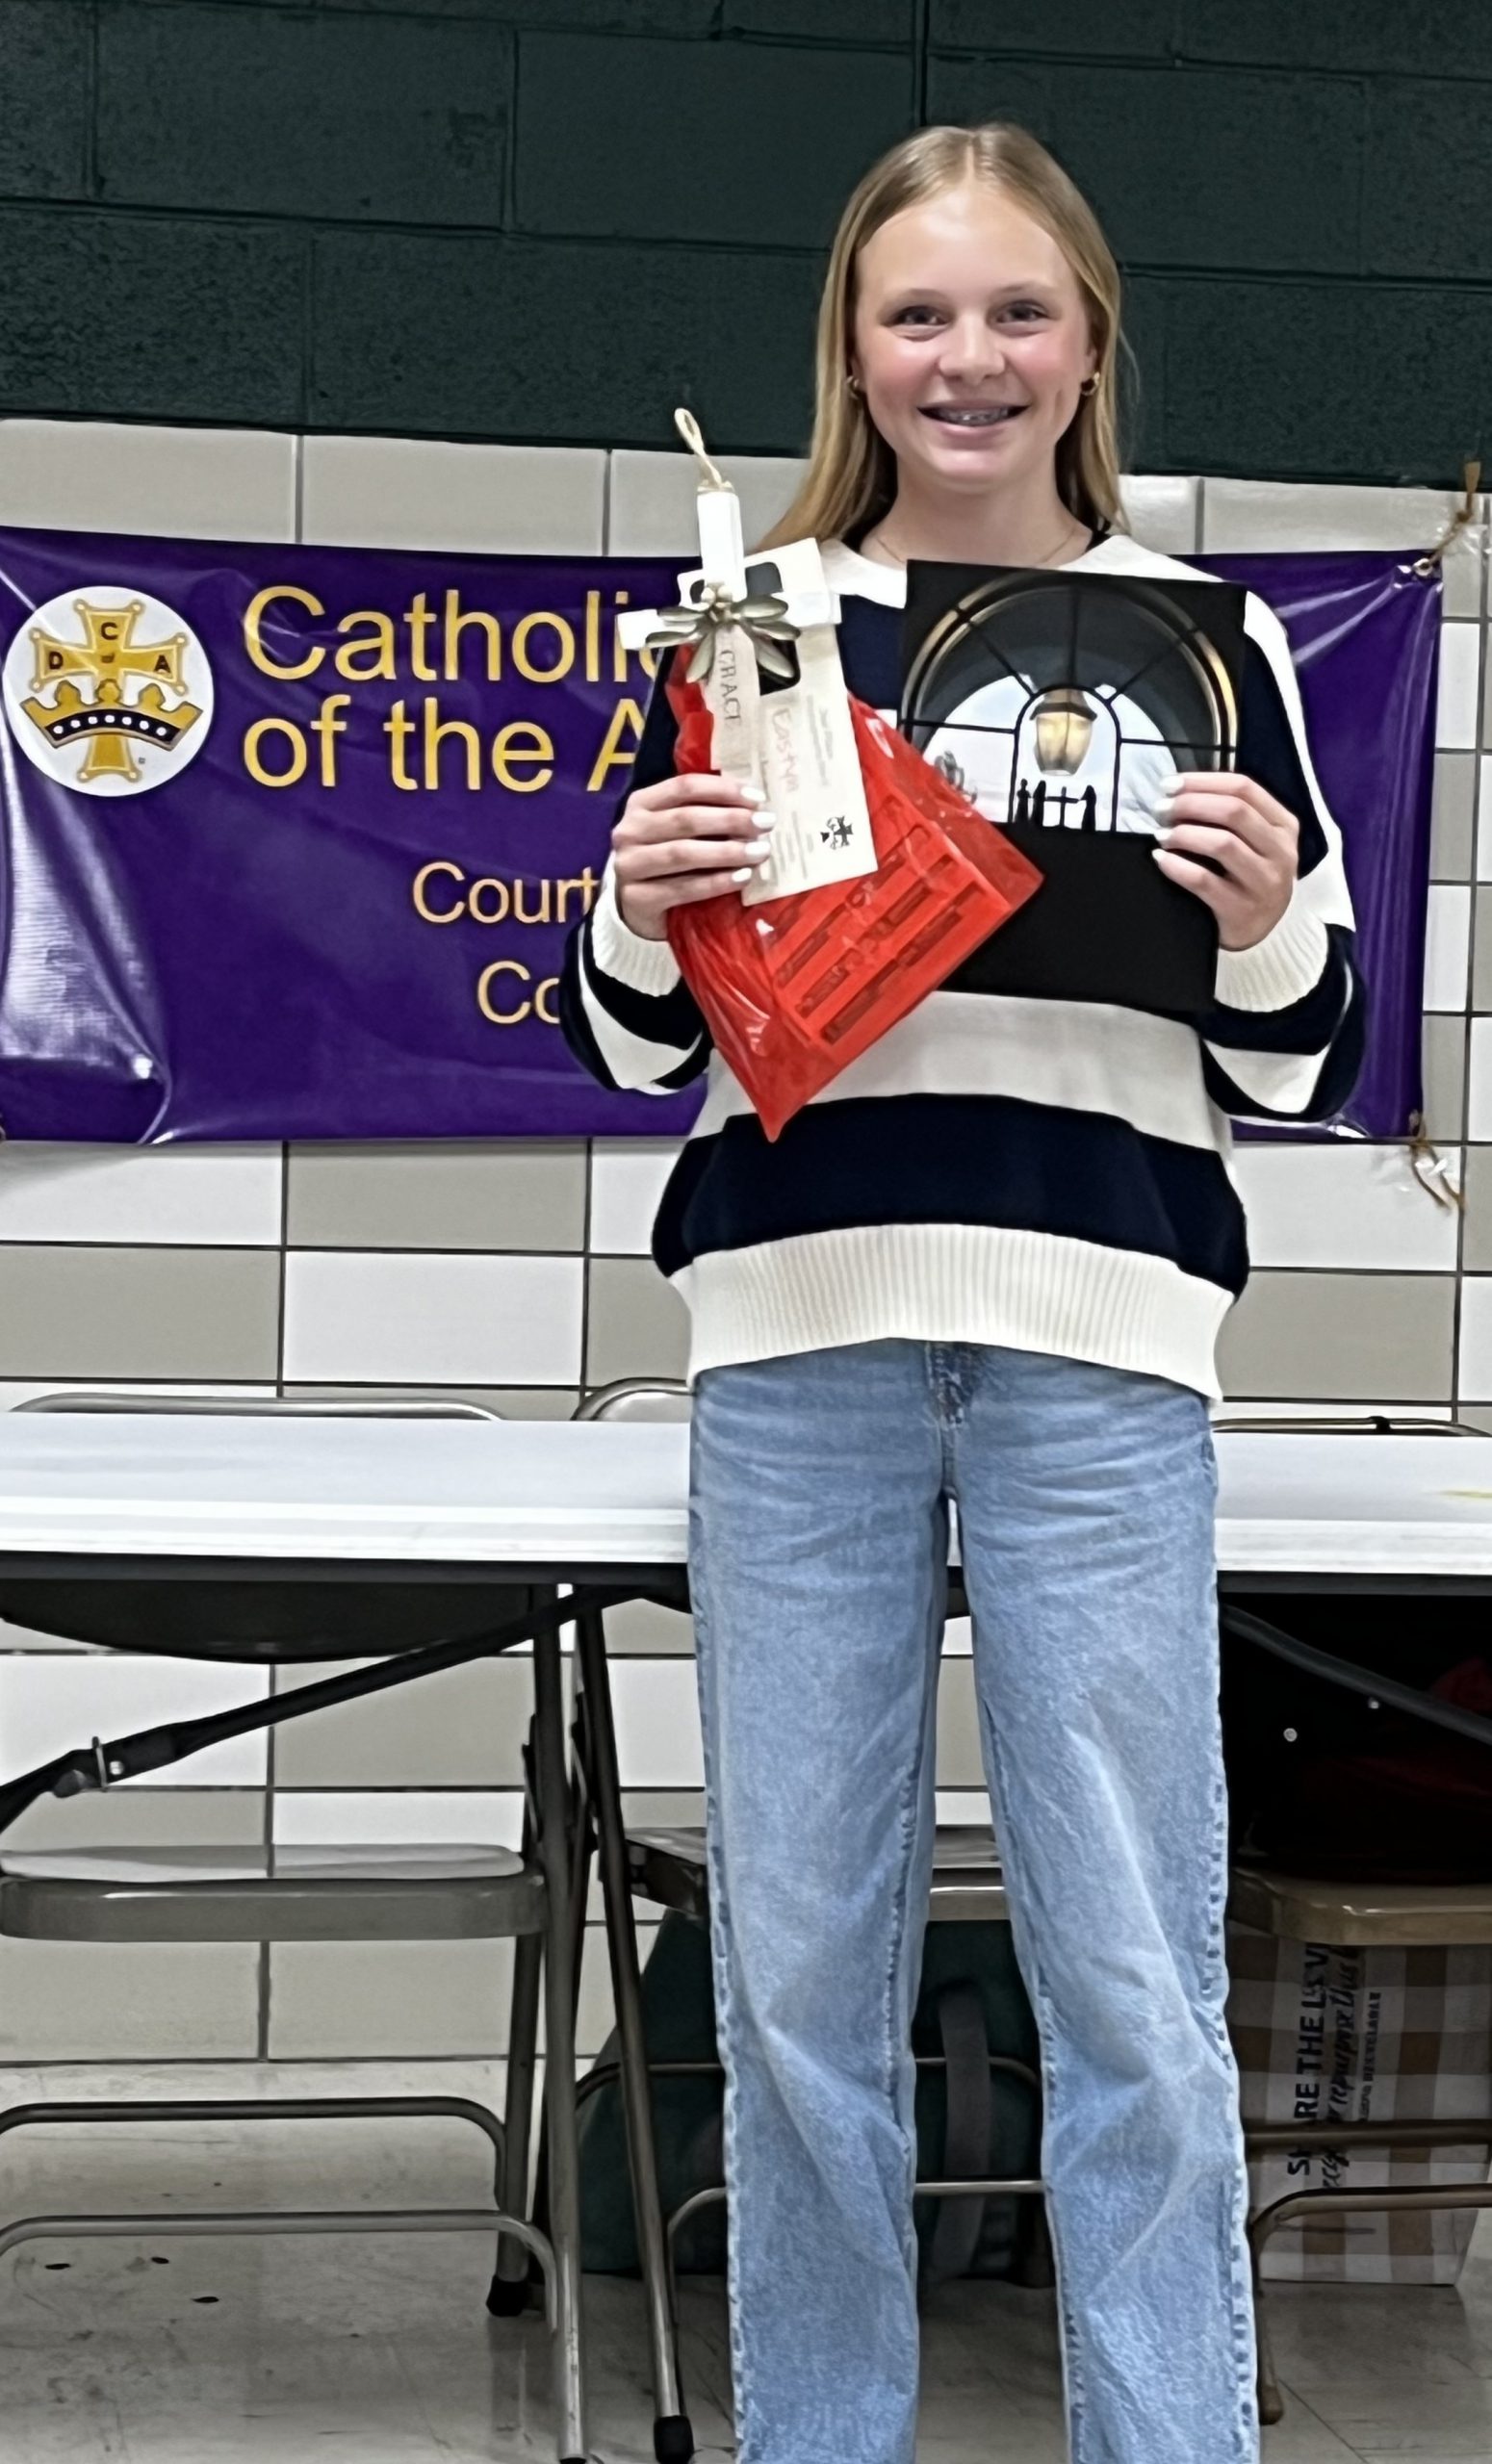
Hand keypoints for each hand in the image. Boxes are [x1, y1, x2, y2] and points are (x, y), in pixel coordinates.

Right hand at [612, 774, 772, 940]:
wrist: (637, 907)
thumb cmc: (666, 859)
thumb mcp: (675, 829)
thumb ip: (703, 813)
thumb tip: (755, 805)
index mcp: (640, 803)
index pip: (684, 787)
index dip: (723, 790)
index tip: (758, 798)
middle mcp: (629, 831)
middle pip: (686, 820)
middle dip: (731, 820)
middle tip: (765, 824)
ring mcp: (628, 865)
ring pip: (683, 854)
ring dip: (727, 852)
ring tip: (760, 852)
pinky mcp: (636, 898)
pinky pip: (683, 888)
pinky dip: (716, 883)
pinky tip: (742, 878)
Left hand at [1150, 772, 1299, 950]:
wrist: (1262, 932)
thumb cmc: (1248, 876)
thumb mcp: (1256, 841)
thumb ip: (1232, 814)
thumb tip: (1180, 790)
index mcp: (1284, 826)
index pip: (1244, 788)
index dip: (1202, 782)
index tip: (1169, 784)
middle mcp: (1281, 852)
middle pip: (1234, 812)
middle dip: (1190, 804)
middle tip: (1161, 810)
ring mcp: (1265, 883)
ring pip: (1222, 843)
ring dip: (1184, 834)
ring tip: (1161, 835)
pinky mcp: (1242, 910)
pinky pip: (1204, 881)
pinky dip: (1177, 867)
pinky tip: (1161, 860)